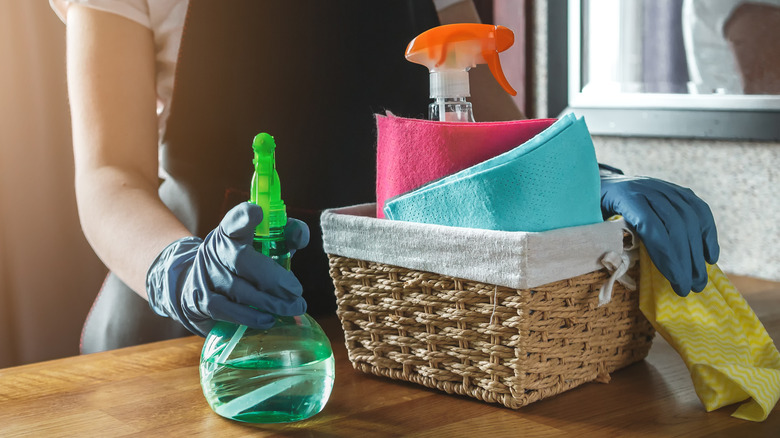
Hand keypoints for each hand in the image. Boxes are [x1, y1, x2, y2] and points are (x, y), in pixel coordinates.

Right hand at [146, 202, 308, 335]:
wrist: (199, 282)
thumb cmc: (243, 260)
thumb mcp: (261, 243)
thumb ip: (285, 235)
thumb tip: (300, 235)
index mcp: (230, 231)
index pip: (235, 219)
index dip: (244, 216)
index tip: (258, 213)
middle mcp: (215, 250)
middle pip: (242, 260)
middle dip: (273, 277)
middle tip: (296, 291)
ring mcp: (207, 276)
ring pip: (240, 290)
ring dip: (271, 302)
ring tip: (295, 307)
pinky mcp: (204, 301)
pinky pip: (229, 311)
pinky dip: (252, 317)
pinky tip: (270, 320)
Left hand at [600, 175, 718, 295]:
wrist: (604, 182)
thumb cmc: (595, 208)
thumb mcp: (592, 221)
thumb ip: (604, 238)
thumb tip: (617, 267)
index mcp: (625, 197)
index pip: (652, 227)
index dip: (667, 255)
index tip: (676, 282)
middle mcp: (648, 189)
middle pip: (675, 225)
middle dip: (686, 260)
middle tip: (691, 288)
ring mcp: (665, 188)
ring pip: (690, 219)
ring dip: (698, 252)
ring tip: (699, 279)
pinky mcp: (677, 190)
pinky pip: (699, 210)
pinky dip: (707, 233)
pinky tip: (710, 257)